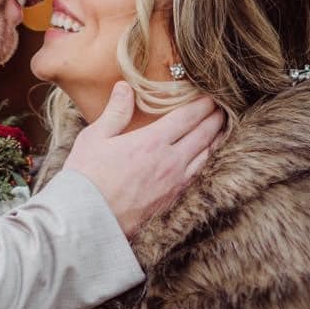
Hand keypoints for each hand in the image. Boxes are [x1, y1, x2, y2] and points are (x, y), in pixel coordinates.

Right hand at [63, 83, 223, 236]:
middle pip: (204, 134)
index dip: (203, 103)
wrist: (88, 221)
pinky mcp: (173, 200)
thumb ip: (115, 112)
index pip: (188, 116)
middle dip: (215, 118)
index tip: (211, 94)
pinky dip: (208, 161)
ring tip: (222, 129)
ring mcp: (175, 183)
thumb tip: (125, 87)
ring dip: (216, 139)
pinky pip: (199, 175)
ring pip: (206, 156)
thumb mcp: (94, 138)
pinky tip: (207, 158)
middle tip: (224, 107)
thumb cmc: (85, 178)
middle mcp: (170, 161)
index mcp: (152, 142)